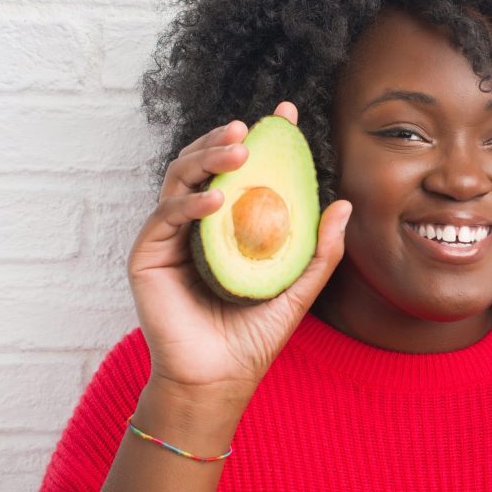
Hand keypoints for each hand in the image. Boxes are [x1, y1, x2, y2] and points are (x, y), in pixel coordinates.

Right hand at [126, 101, 350, 405]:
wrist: (220, 377)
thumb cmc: (256, 335)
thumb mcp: (299, 288)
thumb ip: (321, 250)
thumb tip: (343, 203)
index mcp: (231, 225)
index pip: (244, 173)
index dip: (263, 141)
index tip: (285, 114)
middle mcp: (197, 223)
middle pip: (206, 166)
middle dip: (226, 140)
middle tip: (252, 128)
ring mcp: (170, 236)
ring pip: (181, 179)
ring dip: (207, 158)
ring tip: (238, 150)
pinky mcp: (148, 254)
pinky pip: (165, 216)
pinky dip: (190, 203)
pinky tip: (215, 199)